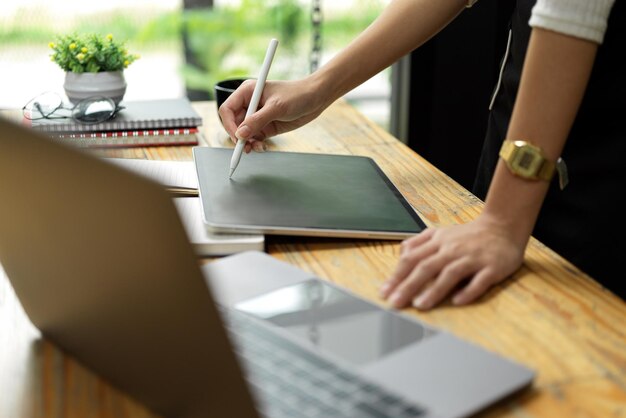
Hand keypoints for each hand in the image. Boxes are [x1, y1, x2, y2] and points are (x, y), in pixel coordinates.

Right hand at [218, 78, 328, 152]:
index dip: (229, 124)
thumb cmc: (297, 95)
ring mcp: (257, 117)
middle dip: (238, 137)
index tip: (237, 137)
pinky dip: (255, 144)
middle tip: (245, 147)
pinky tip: (262, 147)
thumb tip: (240, 134)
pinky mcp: (265, 127)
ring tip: (255, 148)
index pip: (228, 109)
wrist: (316, 98)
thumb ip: (257, 121)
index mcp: (247, 92)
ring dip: (246, 143)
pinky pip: (254, 138)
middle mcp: (250, 104)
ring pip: (243, 134)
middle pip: (233, 124)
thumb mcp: (277, 107)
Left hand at [380, 214, 525, 309]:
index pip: (413, 258)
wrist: (502, 226)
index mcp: (438, 242)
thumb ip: (419, 242)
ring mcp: (473, 258)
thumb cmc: (468, 235)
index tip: (384, 292)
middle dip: (409, 285)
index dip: (397, 275)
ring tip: (420, 305)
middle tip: (395, 302)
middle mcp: (453, 249)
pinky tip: (457, 301)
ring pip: (451, 273)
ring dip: (434, 290)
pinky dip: (469, 290)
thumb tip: (401, 254)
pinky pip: (480, 280)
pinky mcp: (493, 267)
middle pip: (427, 266)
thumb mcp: (441, 233)